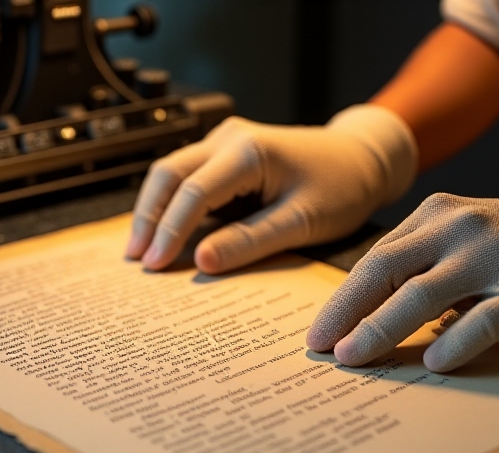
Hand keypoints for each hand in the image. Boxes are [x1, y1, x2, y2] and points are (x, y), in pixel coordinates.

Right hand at [126, 105, 416, 272]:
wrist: (362, 159)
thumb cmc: (341, 187)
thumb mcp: (301, 222)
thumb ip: (250, 241)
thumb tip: (201, 261)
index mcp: (250, 152)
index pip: (194, 193)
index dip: (170, 232)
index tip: (156, 267)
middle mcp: (230, 138)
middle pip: (168, 174)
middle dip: (148, 218)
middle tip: (137, 260)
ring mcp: (225, 141)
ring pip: (172, 172)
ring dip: (154, 210)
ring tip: (141, 250)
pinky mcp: (226, 153)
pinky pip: (188, 176)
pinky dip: (172, 204)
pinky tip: (165, 232)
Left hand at [307, 182, 498, 371]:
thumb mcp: (459, 241)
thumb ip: (418, 267)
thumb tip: (363, 320)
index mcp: (434, 216)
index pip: (375, 261)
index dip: (342, 300)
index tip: (318, 333)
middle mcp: (458, 228)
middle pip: (387, 271)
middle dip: (348, 313)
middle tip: (322, 348)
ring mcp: (493, 254)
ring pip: (425, 293)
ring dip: (382, 329)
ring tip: (355, 358)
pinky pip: (485, 317)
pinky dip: (456, 340)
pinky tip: (432, 363)